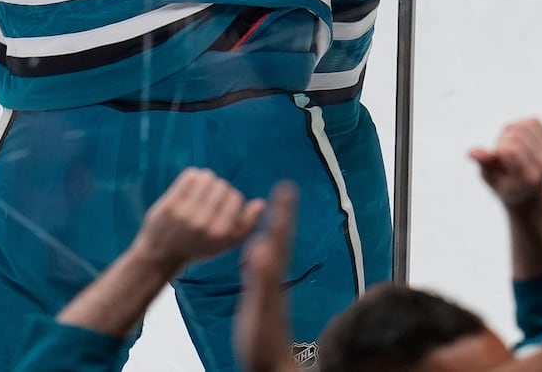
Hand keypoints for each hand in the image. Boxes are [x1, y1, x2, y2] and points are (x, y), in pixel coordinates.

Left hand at [131, 167, 264, 274]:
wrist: (160, 255)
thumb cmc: (198, 247)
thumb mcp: (225, 245)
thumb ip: (247, 226)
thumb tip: (261, 203)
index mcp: (221, 234)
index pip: (236, 197)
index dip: (231, 198)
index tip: (221, 205)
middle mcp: (204, 224)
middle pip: (222, 186)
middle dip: (218, 189)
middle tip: (209, 198)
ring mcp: (186, 214)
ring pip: (207, 177)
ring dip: (206, 180)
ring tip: (201, 190)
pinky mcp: (170, 205)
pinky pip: (190, 175)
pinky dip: (193, 176)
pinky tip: (190, 186)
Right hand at [235, 182, 300, 371]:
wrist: (271, 366)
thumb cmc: (264, 341)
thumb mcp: (259, 307)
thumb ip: (260, 278)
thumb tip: (260, 247)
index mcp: (273, 275)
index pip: (277, 237)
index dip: (281, 213)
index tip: (286, 187)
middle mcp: (274, 277)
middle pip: (279, 239)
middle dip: (281, 214)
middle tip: (286, 189)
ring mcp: (271, 287)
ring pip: (273, 250)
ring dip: (273, 229)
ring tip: (273, 212)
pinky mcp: (264, 298)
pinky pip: (264, 266)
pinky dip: (261, 252)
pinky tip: (256, 252)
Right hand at [471, 118, 541, 208]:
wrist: (527, 190)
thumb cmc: (503, 183)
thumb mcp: (490, 178)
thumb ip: (483, 163)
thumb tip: (471, 152)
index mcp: (528, 179)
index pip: (511, 149)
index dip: (497, 148)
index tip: (495, 157)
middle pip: (517, 135)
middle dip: (502, 140)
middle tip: (501, 154)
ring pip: (524, 126)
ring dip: (510, 132)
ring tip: (508, 147)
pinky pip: (533, 121)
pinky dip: (520, 125)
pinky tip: (517, 139)